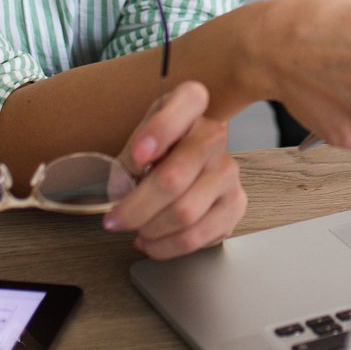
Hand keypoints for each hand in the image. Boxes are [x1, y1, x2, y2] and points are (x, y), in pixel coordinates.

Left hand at [101, 81, 246, 259]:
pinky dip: (167, 246)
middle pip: (173, 178)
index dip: (160, 131)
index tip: (137, 156)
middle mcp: (215, 135)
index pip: (187, 102)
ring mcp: (228, 171)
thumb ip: (129, 158)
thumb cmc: (160, 150)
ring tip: (137, 231)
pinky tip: (154, 241)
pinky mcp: (235, 204)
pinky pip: (196, 236)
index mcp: (191, 105)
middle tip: (115, 220)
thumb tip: (123, 188)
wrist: (190, 165)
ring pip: (184, 214)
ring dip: (150, 230)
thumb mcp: (139, 138)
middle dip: (135, 208)